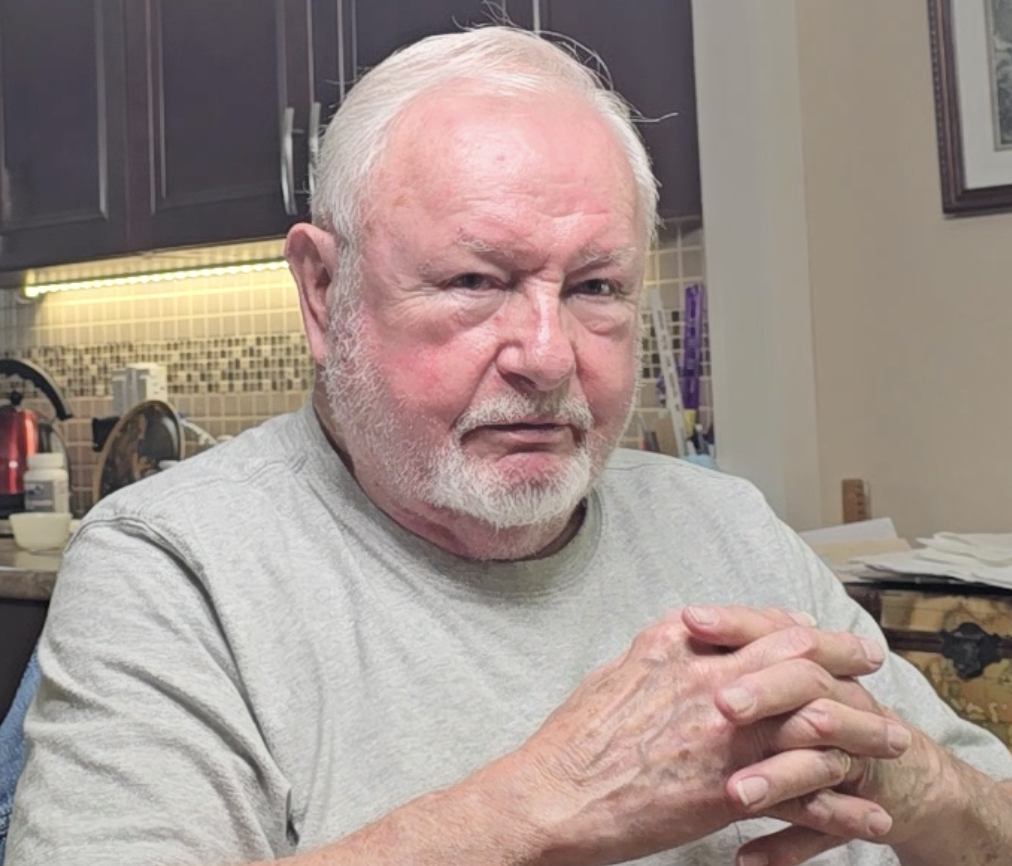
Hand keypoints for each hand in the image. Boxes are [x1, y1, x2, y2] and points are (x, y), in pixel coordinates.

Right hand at [506, 606, 897, 865]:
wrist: (551, 795)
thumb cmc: (575, 738)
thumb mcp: (617, 671)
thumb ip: (664, 652)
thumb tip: (693, 640)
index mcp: (676, 646)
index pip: (760, 623)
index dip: (803, 628)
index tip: (823, 635)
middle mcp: (707, 681)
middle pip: (800, 659)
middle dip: (845, 658)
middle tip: (871, 664)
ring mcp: (721, 735)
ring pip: (815, 722)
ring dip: (861, 731)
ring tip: (891, 741)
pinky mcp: (727, 791)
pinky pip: (803, 794)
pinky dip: (843, 805)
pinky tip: (867, 815)